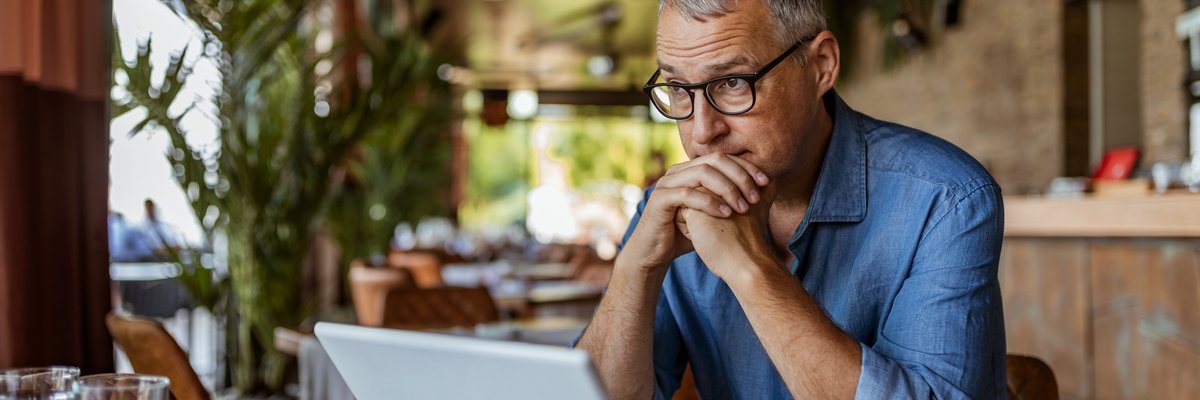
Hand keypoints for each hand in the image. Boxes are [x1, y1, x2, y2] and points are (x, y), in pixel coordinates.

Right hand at [619, 153, 769, 272]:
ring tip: (743, 206)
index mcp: (691, 170)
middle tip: (756, 196)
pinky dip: (709, 202)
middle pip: (715, 160)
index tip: (766, 182)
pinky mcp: (659, 199)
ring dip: (727, 188)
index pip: (723, 158)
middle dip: (740, 176)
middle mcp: (678, 171)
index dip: (746, 167)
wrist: (655, 252)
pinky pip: (687, 194)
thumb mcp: (713, 214)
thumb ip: (732, 199)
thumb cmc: (686, 233)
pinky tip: (726, 214)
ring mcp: (667, 183)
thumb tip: (766, 190)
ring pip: (702, 173)